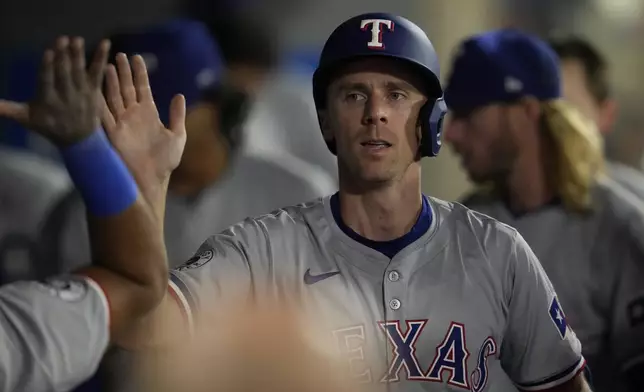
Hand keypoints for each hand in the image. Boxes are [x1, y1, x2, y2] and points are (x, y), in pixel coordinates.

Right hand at [0, 37, 109, 145]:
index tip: (48, 53)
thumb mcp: (28, 119)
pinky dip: (101, 58)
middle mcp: (66, 96)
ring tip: (77, 40)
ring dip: (78, 55)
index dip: (47, 67)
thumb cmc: (50, 126)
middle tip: (62, 39)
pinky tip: (104, 43)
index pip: (47, 81)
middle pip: (64, 74)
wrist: (80, 141)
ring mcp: (82, 92)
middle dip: (63, 57)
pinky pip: (98, 73)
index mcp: (48, 100)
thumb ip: (9, 109)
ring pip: (79, 72)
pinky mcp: (94, 90)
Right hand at [101, 53, 186, 216]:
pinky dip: (98, 102)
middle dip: (122, 72)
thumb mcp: (177, 136)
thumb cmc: (165, 162)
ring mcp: (121, 123)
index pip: (142, 87)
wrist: (151, 181)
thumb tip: (178, 95)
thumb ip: (177, 115)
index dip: (139, 73)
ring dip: (109, 82)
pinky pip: (103, 115)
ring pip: (113, 97)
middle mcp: (132, 115)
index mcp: (148, 114)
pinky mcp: (111, 134)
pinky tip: (94, 88)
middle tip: (118, 54)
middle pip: (125, 88)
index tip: (136, 57)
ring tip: (106, 65)